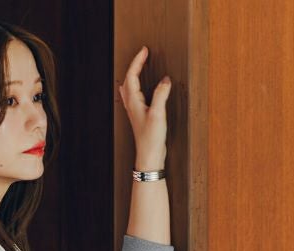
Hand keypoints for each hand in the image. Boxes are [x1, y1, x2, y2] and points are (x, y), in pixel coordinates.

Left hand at [118, 45, 170, 166]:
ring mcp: (134, 112)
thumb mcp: (158, 114)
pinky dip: (135, 88)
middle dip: (134, 66)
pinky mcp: (140, 117)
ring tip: (138, 67)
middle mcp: (131, 106)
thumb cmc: (151, 139)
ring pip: (129, 89)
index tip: (144, 50)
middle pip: (128, 80)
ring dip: (132, 76)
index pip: (132, 76)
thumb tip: (165, 80)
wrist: (149, 156)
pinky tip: (138, 90)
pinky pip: (133, 97)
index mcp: (133, 102)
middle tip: (143, 55)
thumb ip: (161, 95)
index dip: (138, 61)